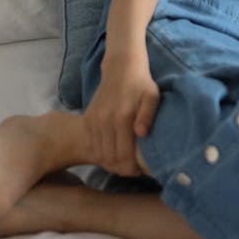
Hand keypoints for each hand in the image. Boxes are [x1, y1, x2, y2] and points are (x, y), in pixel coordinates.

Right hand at [83, 55, 159, 176]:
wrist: (121, 68)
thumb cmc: (141, 84)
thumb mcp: (152, 95)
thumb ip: (148, 115)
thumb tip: (141, 134)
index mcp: (122, 117)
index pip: (123, 155)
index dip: (131, 168)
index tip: (140, 170)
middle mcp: (104, 120)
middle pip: (110, 158)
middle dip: (121, 169)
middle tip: (132, 169)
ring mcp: (93, 120)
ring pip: (98, 154)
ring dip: (110, 163)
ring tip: (123, 162)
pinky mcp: (86, 119)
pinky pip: (90, 145)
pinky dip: (99, 154)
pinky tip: (111, 153)